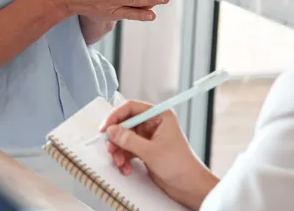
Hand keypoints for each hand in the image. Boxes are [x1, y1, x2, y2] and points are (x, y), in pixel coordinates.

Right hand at [100, 101, 218, 209]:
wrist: (189, 186)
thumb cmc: (178, 164)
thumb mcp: (151, 152)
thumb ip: (129, 140)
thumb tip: (112, 130)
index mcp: (159, 115)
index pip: (132, 108)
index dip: (116, 116)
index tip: (105, 128)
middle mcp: (153, 123)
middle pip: (126, 124)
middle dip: (117, 138)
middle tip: (110, 149)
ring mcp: (149, 137)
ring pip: (125, 138)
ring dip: (119, 151)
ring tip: (120, 163)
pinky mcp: (146, 149)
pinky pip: (129, 150)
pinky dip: (124, 159)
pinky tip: (126, 168)